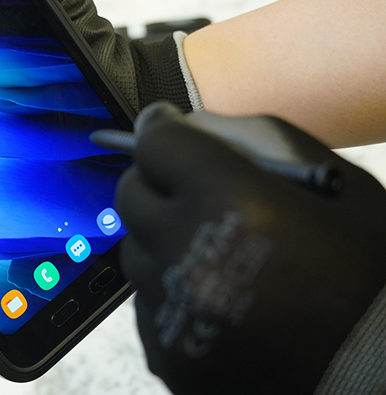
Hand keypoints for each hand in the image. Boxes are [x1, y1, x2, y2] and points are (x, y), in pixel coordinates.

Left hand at [116, 102, 385, 393]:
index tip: (166, 128)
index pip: (155, 144)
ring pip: (136, 250)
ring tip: (216, 252)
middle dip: (158, 184)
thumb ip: (248, 138)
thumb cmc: (364, 271)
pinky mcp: (169, 354)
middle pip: (131, 195)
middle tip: (191, 190)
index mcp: (232, 202)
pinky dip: (172, 291)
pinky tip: (217, 295)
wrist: (375, 368)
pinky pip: (147, 302)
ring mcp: (175, 312)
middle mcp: (190, 258)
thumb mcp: (328, 182)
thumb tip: (181, 124)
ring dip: (164, 240)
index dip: (161, 130)